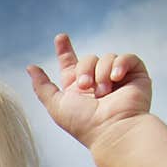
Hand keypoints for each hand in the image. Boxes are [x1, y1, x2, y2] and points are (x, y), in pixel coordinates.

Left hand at [27, 33, 151, 149]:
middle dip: (84, 69)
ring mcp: (117, 78)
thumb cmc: (83, 123)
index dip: (65, 50)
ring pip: (106, 57)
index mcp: (78, 88)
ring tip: (103, 93)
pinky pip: (127, 58)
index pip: (71, 63)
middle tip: (86, 87)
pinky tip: (116, 78)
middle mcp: (97, 82)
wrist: (112, 129)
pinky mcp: (136, 75)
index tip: (60, 37)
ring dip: (101, 73)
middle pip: (87, 59)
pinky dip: (120, 64)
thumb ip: (42, 86)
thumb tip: (30, 67)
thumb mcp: (56, 105)